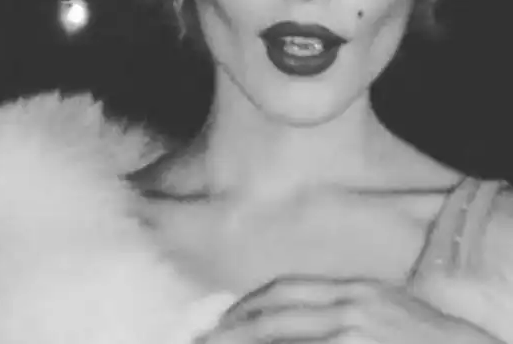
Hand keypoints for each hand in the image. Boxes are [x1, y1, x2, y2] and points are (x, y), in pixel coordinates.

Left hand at [197, 276, 502, 343]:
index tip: (221, 320)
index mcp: (351, 290)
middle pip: (274, 315)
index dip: (247, 304)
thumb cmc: (427, 336)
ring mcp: (354, 335)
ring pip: (285, 338)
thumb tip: (291, 318)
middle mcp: (349, 308)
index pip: (284, 290)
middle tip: (200, 342)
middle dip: (232, 330)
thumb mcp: (381, 307)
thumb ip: (339, 307)